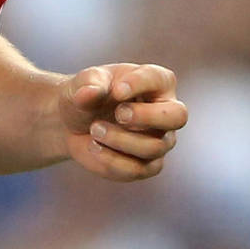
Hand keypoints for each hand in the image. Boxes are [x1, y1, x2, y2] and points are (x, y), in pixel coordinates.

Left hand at [57, 63, 187, 181]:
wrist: (72, 122)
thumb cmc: (86, 94)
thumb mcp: (82, 83)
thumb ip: (88, 84)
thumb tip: (89, 92)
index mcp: (156, 82)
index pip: (159, 79)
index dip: (139, 84)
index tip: (116, 90)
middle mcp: (165, 112)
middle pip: (177, 117)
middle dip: (147, 117)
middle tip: (119, 114)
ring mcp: (160, 141)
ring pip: (154, 147)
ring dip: (120, 139)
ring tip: (94, 129)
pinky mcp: (146, 165)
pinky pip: (138, 169)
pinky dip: (111, 160)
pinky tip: (93, 147)